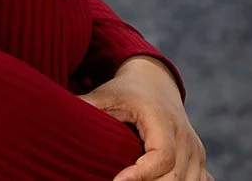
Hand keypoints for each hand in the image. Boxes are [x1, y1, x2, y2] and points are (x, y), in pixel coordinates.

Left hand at [81, 56, 210, 180]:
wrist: (154, 80)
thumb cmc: (126, 90)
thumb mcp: (106, 95)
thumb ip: (86, 106)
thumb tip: (52, 113)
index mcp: (164, 121)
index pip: (162, 157)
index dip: (141, 175)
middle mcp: (186, 138)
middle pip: (176, 177)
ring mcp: (196, 151)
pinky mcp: (198, 160)